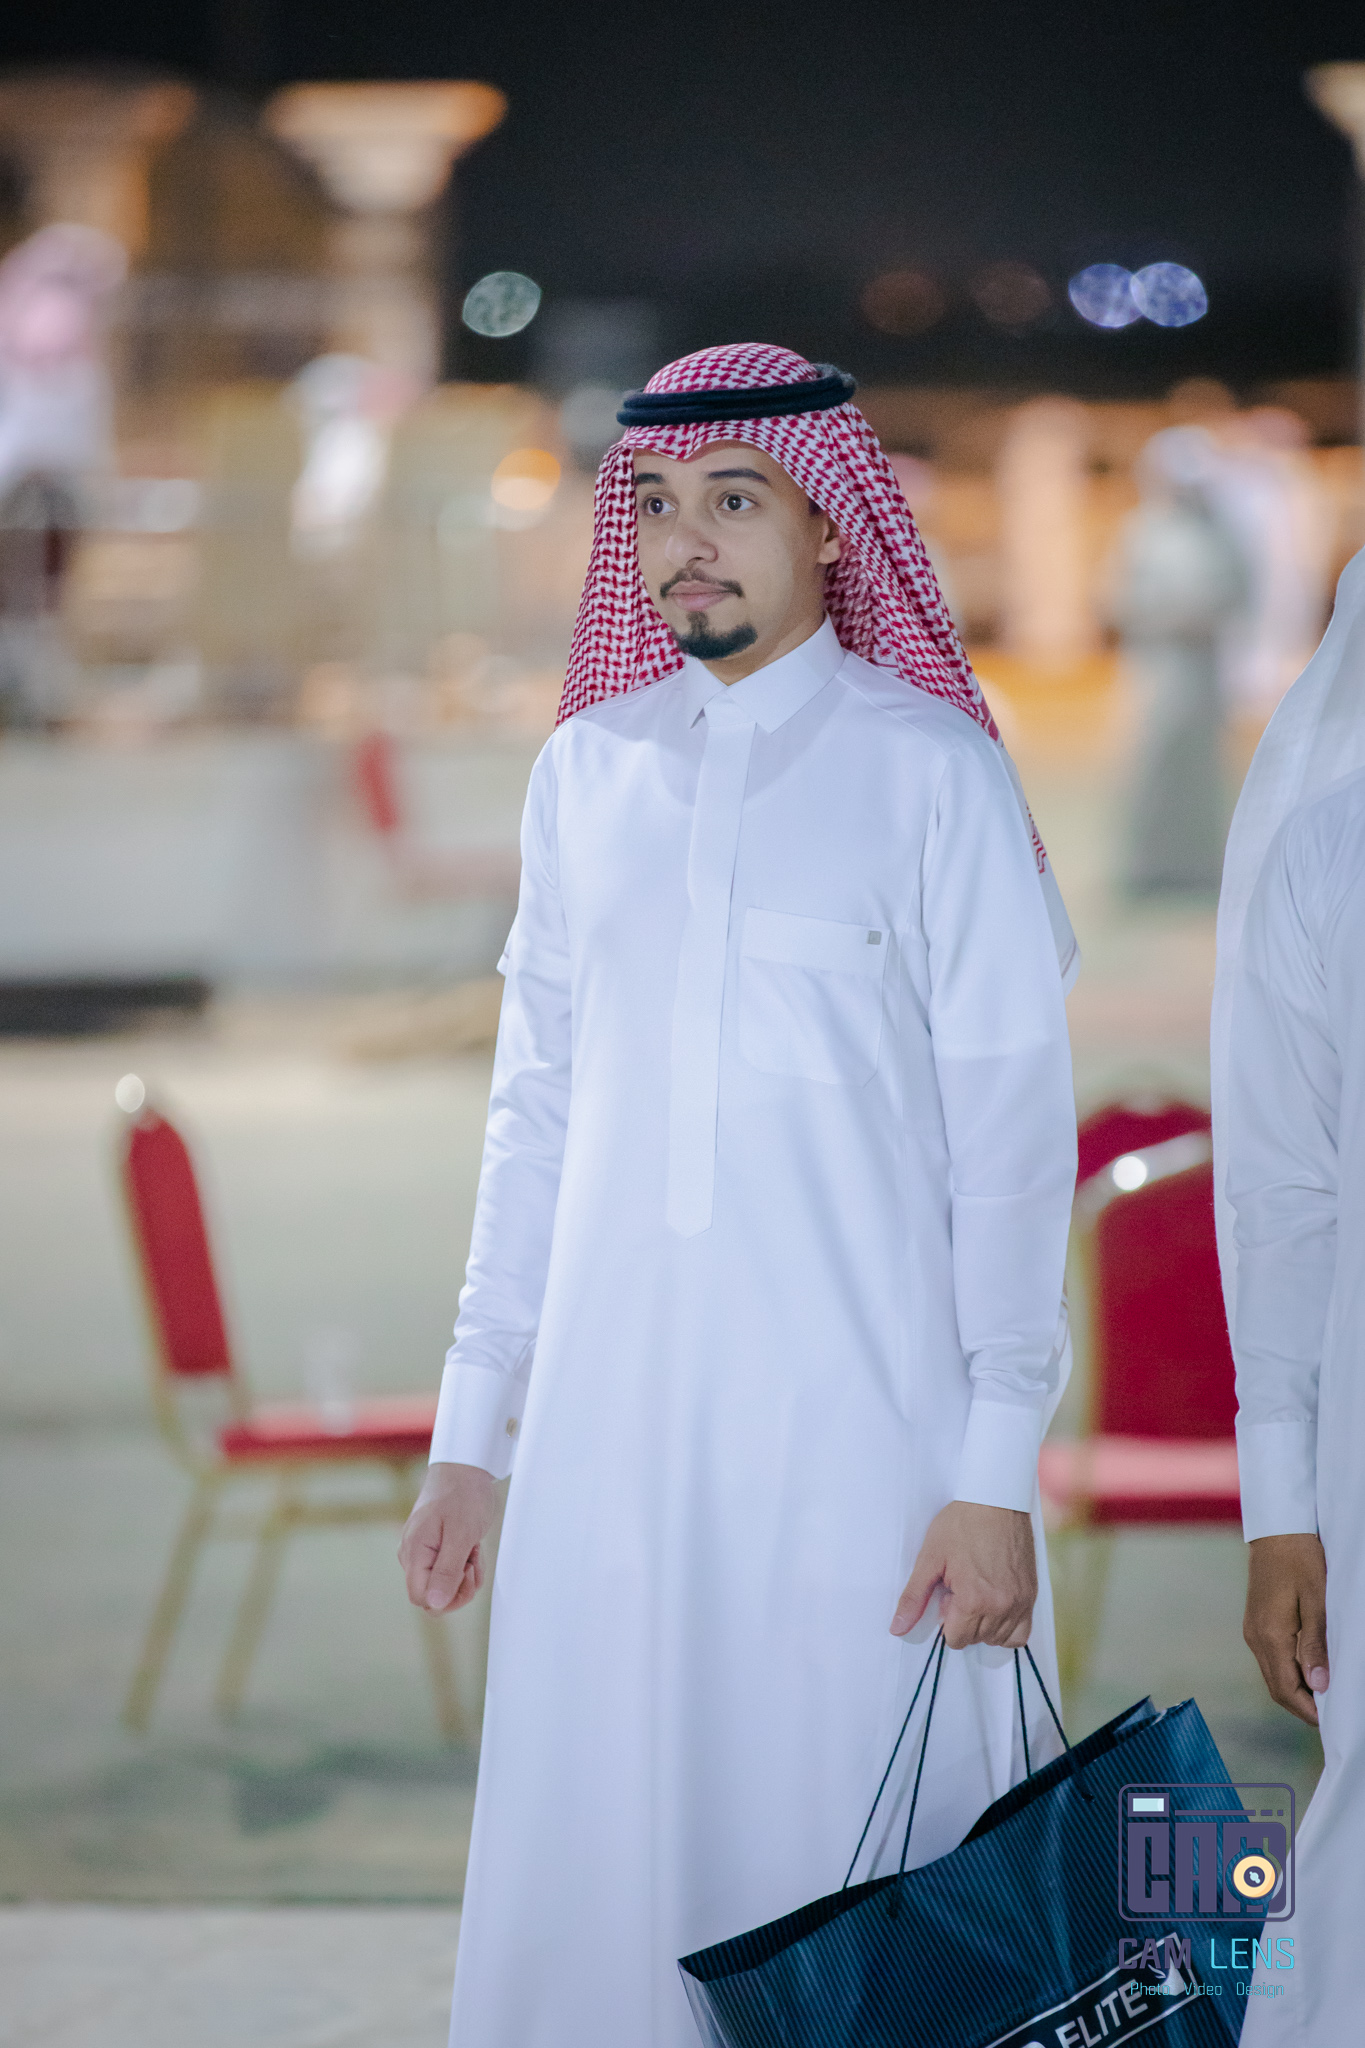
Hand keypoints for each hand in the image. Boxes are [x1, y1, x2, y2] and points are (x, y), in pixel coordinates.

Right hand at [399, 1462, 496, 1613]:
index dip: (447, 1596)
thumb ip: (447, 1571)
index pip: (421, 1598)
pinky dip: (465, 1564)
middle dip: (459, 1586)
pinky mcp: (433, 1549)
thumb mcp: (461, 1535)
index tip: (466, 1571)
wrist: (465, 1468)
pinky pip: (448, 1572)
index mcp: (413, 1552)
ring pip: (443, 1585)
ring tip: (473, 1547)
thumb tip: (434, 1605)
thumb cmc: (463, 1495)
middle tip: (473, 1559)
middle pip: (433, 1596)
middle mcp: (412, 1556)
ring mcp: (422, 1553)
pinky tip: (472, 1546)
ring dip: (465, 1574)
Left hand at [892, 1500, 1036, 1649]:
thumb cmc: (960, 1524)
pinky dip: (1008, 1627)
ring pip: (998, 1639)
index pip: (955, 1639)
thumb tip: (897, 1629)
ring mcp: (1020, 1602)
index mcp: (973, 1600)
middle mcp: (1001, 1607)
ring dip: (984, 1625)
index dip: (945, 1618)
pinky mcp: (1032, 1594)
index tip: (947, 1593)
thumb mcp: (930, 1558)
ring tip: (977, 1594)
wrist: (995, 1499)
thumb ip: (914, 1597)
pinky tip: (996, 1606)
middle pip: (976, 1639)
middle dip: (963, 1621)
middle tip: (960, 1588)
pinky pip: (1023, 1632)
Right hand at [1244, 1534, 1327, 1726]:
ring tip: (1324, 1693)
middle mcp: (1255, 1637)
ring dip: (1295, 1690)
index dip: (1308, 1710)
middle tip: (1331, 1713)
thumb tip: (1319, 1684)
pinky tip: (1309, 1668)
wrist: (1276, 1529)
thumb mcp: (1316, 1600)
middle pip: (1276, 1688)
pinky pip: (1270, 1660)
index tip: (1332, 1720)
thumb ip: (1315, 1644)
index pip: (1286, 1689)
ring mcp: (1252, 1630)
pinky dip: (1288, 1672)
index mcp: (1270, 1635)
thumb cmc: (1301, 1559)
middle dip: (1302, 1706)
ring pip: (1272, 1675)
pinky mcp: (1255, 1623)